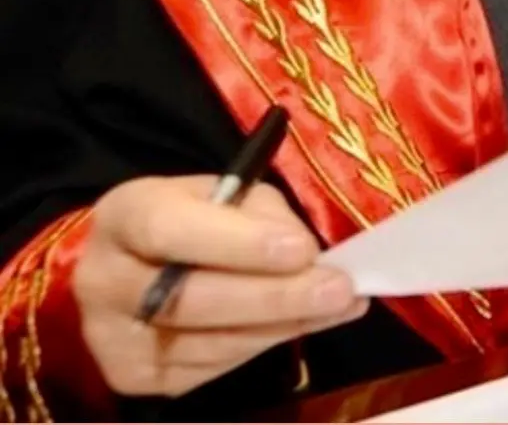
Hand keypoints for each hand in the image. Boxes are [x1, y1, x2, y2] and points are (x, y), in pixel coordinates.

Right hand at [73, 175, 368, 396]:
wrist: (139, 268)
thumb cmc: (194, 220)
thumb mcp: (226, 194)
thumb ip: (261, 214)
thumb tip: (305, 254)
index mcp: (124, 216)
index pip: (170, 230)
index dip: (238, 243)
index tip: (302, 250)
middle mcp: (104, 278)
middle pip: (191, 299)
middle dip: (276, 296)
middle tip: (339, 288)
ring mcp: (114, 336)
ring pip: (210, 341)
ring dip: (285, 324)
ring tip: (341, 305)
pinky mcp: (136, 376)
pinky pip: (213, 366)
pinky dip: (268, 344)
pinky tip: (306, 323)